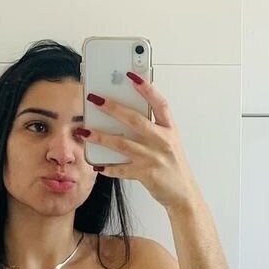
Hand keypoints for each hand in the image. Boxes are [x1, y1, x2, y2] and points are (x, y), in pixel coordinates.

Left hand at [73, 73, 199, 210]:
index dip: (147, 88)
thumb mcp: (168, 142)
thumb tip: (125, 115)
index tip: (132, 75)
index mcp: (169, 130)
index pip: (160, 104)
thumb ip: (152, 128)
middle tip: (95, 99)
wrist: (183, 193)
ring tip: (85, 132)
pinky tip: (98, 165)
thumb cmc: (173, 166)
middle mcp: (163, 141)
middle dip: (113, 108)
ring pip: (123, 144)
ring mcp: (154, 158)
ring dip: (101, 137)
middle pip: (135, 120)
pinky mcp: (146, 174)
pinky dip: (109, 167)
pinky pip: (122, 169)